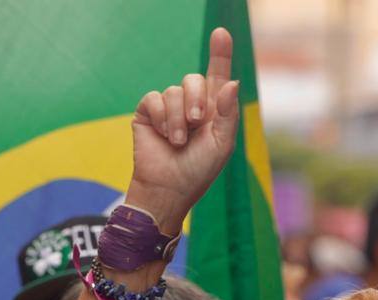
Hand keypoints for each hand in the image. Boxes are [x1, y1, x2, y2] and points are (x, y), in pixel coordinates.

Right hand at [125, 27, 238, 234]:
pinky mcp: (147, 114)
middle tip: (196, 121)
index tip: (221, 33)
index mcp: (212, 110)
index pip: (217, 76)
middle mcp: (190, 106)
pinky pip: (154, 98)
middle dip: (196, 98)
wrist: (167, 189)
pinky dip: (161, 116)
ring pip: (173, 91)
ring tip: (178, 141)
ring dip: (178, 118)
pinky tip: (164, 135)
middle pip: (193, 79)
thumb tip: (230, 82)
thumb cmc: (198, 171)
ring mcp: (167, 109)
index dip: (220, 54)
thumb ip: (228, 114)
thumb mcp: (222, 144)